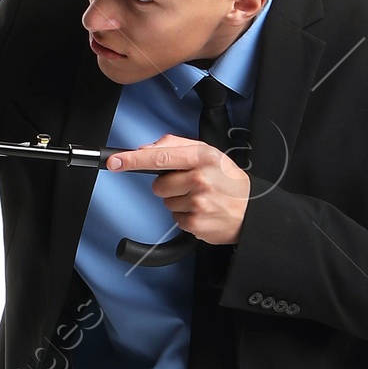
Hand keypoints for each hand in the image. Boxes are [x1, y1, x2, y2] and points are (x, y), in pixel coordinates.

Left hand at [107, 136, 251, 245]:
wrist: (252, 210)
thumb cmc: (227, 180)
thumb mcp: (208, 153)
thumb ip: (176, 146)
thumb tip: (146, 149)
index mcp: (201, 157)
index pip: (160, 156)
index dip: (133, 160)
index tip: (115, 162)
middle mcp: (200, 179)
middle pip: (158, 184)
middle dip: (168, 185)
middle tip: (190, 185)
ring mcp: (198, 202)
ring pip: (165, 202)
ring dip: (177, 201)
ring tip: (200, 198)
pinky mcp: (195, 223)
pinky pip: (175, 218)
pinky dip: (185, 215)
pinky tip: (201, 210)